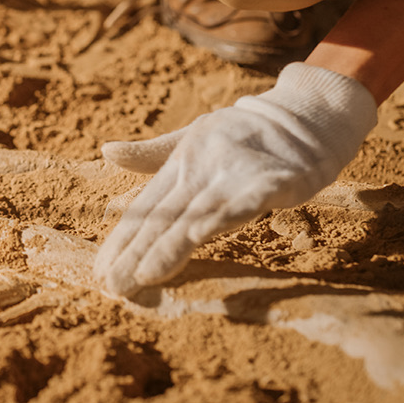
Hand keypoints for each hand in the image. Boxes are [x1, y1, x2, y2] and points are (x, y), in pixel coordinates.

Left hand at [94, 63, 376, 296]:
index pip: (148, 205)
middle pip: (167, 214)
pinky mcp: (275, 179)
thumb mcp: (193, 137)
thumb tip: (105, 151)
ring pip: (200, 211)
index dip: (124, 238)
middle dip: (138, 251)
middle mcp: (205, 166)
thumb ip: (152, 153)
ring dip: (172, 243)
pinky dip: (226, 215)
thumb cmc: (243, 132)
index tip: (102, 270)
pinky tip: (202, 233)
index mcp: (184, 160)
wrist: (301, 116)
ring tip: (145, 273)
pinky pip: (249, 200)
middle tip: (113, 285)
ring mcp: (238, 171)